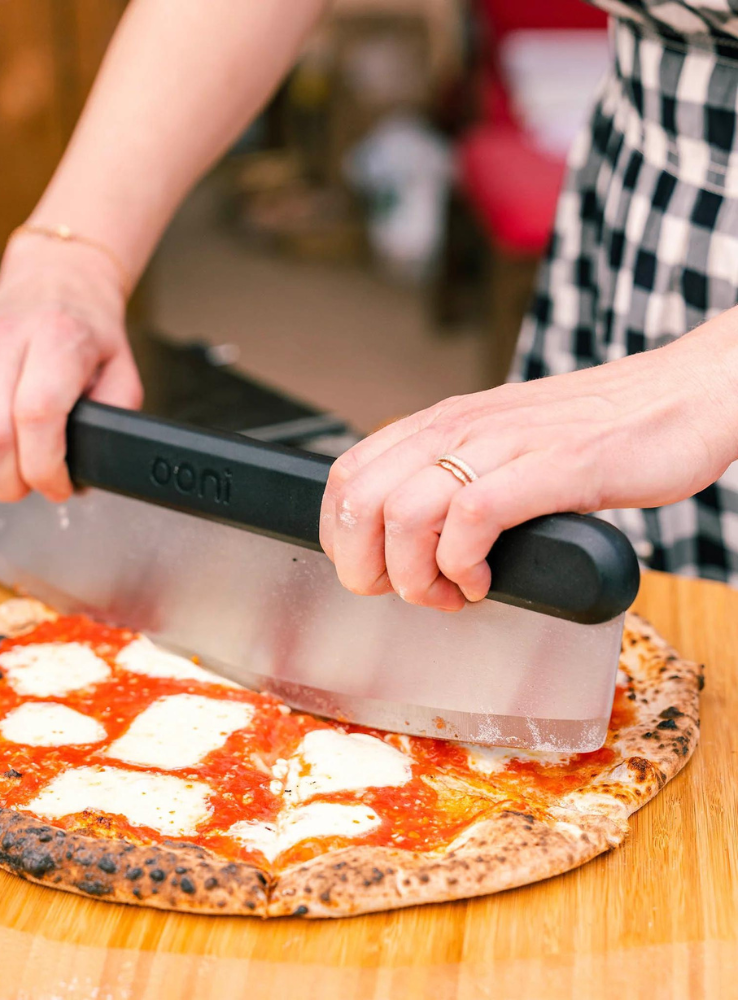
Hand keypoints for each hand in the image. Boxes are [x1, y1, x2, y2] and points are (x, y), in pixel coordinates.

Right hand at [0, 234, 140, 502]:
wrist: (56, 281)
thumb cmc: (85, 333)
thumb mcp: (122, 373)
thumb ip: (115, 419)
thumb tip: (91, 467)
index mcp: (56, 338)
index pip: (36, 417)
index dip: (44, 468)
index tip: (56, 484)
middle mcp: (1, 335)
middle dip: (8, 481)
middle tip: (25, 484)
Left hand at [319, 319, 737, 609]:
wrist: (681, 399)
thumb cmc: (591, 433)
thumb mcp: (499, 449)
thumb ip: (451, 480)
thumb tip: (406, 540)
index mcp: (440, 424)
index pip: (346, 477)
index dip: (340, 537)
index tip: (371, 572)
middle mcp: (460, 427)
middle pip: (361, 501)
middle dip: (367, 567)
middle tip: (404, 592)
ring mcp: (504, 444)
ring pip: (406, 514)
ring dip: (417, 576)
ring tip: (452, 592)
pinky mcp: (553, 467)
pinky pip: (473, 518)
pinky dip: (464, 565)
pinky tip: (485, 580)